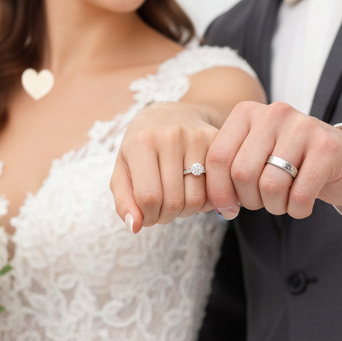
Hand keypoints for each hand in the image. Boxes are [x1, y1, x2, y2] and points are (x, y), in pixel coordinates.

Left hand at [111, 102, 217, 230]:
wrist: (171, 114)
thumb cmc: (142, 148)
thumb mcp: (123, 170)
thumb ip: (123, 201)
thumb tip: (134, 227)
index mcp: (141, 142)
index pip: (149, 198)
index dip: (148, 217)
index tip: (146, 216)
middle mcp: (171, 136)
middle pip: (175, 202)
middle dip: (166, 217)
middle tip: (162, 211)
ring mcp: (197, 137)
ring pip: (197, 199)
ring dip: (186, 212)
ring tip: (177, 201)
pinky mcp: (217, 141)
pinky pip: (215, 189)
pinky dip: (205, 202)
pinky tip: (194, 193)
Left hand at [204, 101, 341, 218]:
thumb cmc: (294, 163)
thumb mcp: (256, 156)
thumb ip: (230, 170)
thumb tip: (211, 203)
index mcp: (248, 112)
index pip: (217, 156)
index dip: (218, 191)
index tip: (227, 209)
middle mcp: (274, 112)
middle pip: (242, 173)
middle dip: (249, 200)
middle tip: (263, 202)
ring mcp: (303, 126)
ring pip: (270, 185)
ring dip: (275, 206)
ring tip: (284, 200)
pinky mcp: (328, 148)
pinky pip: (299, 195)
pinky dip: (297, 210)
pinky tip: (303, 203)